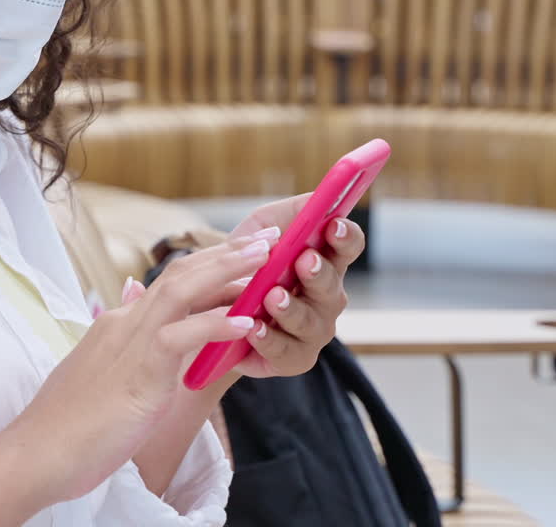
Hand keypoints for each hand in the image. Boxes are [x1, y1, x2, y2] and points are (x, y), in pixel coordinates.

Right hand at [7, 232, 281, 501]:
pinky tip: (247, 324)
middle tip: (268, 238)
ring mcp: (130, 341)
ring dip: (227, 271)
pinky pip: (183, 336)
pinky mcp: (140, 370)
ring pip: (183, 290)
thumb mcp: (100, 367)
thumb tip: (133, 291)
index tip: (244, 253)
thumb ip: (121, 331)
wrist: (39, 451)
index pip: (170, 281)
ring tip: (266, 258)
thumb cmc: (70, 421)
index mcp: (118, 322)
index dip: (209, 264)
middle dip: (227, 254)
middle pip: (181, 273)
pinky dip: (216, 325)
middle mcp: (124, 321)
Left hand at [226, 193, 363, 377]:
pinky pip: (286, 351)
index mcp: (322, 261)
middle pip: (333, 285)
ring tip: (272, 296)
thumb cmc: (243, 263)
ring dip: (292, 308)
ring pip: (312, 322)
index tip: (332, 225)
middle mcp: (324, 298)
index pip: (347, 247)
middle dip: (319, 273)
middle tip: (303, 261)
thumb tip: (316, 198)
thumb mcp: (259, 229)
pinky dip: (270, 339)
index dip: (345, 236)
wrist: (208, 309)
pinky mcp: (290, 358)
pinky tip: (254, 328)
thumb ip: (289, 214)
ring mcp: (311, 330)